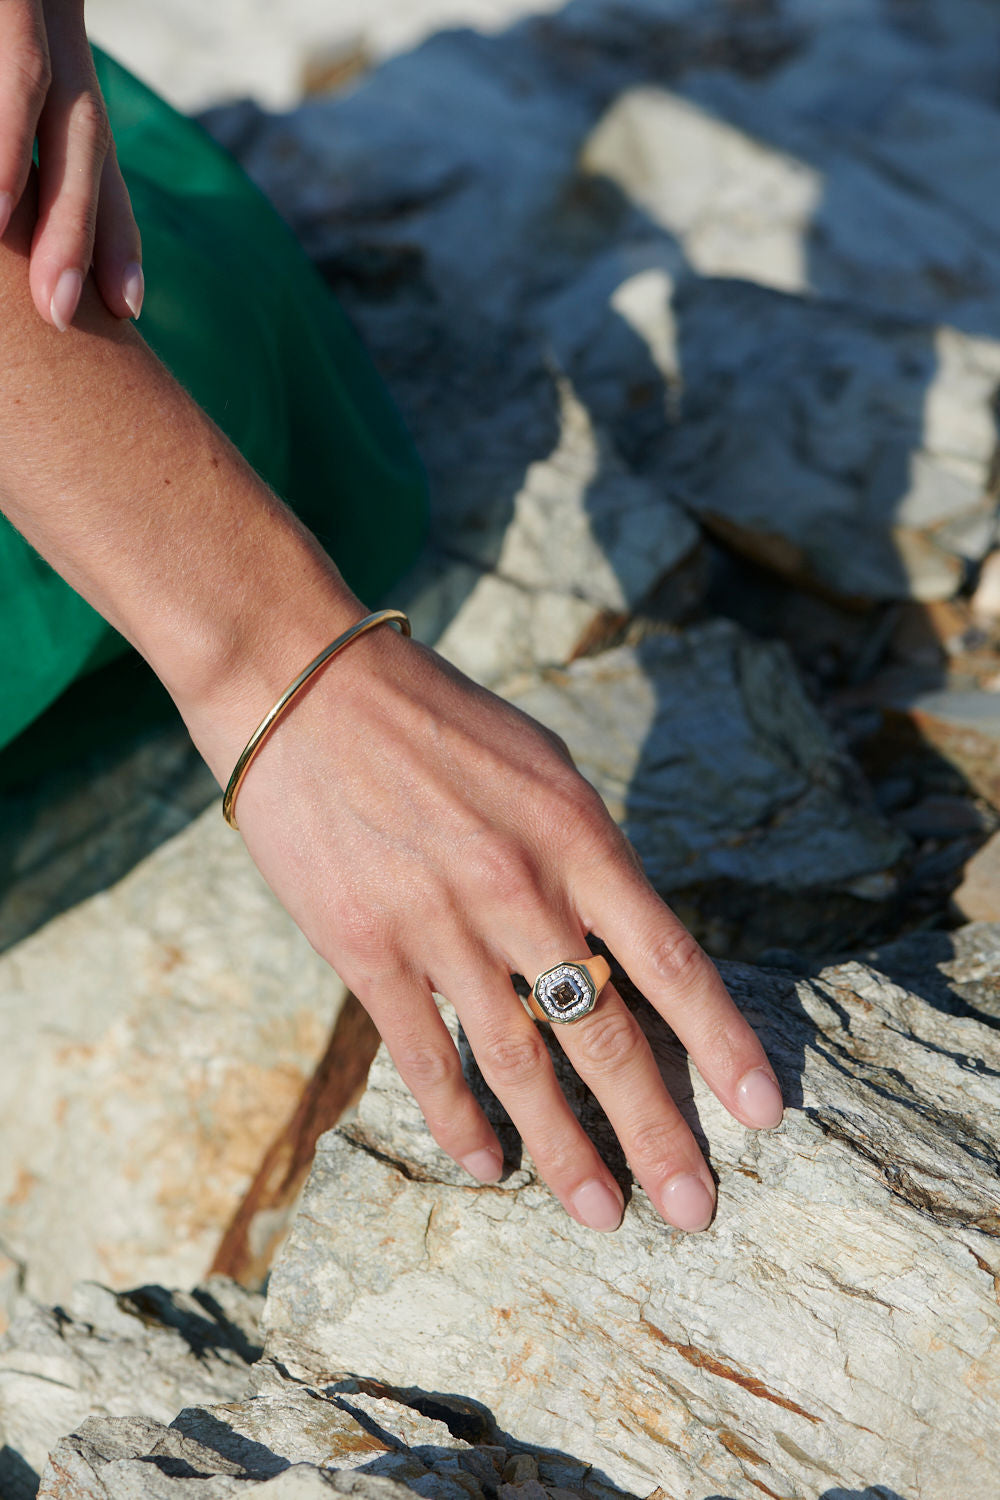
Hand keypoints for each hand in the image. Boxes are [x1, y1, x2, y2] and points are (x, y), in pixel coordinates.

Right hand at [0, 0, 141, 327]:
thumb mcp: (10, 49)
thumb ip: (14, 109)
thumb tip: (4, 209)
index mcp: (52, 33)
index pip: (90, 143)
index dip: (112, 228)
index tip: (130, 310)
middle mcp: (48, 8)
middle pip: (81, 127)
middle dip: (78, 226)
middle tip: (70, 315)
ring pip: (36, 77)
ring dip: (18, 162)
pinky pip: (2, 39)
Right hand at [229, 626, 783, 1233]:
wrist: (303, 691)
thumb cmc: (438, 719)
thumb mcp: (544, 766)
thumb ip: (589, 854)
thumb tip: (625, 936)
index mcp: (578, 838)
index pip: (671, 961)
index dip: (721, 1044)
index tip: (761, 1111)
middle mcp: (521, 892)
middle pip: (604, 1035)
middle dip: (656, 1131)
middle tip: (692, 1210)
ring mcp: (440, 927)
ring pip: (519, 1065)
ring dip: (565, 1150)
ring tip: (602, 1214)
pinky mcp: (367, 950)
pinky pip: (426, 1056)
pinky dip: (460, 1119)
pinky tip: (487, 1165)